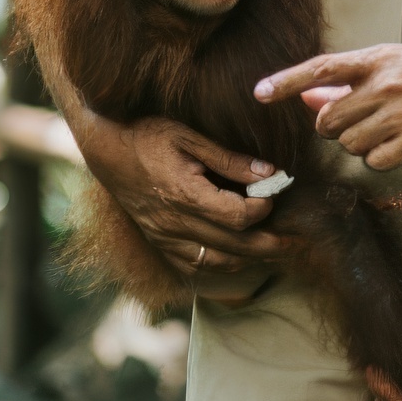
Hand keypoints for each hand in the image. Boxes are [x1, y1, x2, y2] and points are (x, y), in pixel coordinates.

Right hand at [70, 108, 287, 297]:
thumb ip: (229, 158)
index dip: (263, 208)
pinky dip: (219, 265)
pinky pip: (192, 265)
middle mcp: (173, 223)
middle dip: (270, 245)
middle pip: (233, 246)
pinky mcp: (158, 241)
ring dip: (248, 260)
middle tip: (297, 243)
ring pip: (214, 262)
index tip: (276, 192)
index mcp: (184, 195)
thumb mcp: (189, 136)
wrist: (104, 149)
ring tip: (275, 251)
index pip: (237, 216)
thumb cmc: (147, 135)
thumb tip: (269, 174)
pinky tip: (238, 258)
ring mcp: (164, 236)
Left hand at [257, 45, 401, 172]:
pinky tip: (399, 142)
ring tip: (386, 128)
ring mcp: (399, 116)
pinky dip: (380, 157)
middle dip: (334, 126)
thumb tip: (307, 97)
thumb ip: (349, 82)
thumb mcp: (393, 64)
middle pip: (329, 120)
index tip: (259, 92)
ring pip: (349, 143)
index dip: (286, 81)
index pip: (321, 68)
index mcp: (378, 60)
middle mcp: (386, 85)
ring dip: (359, 142)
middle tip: (359, 118)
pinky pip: (374, 160)